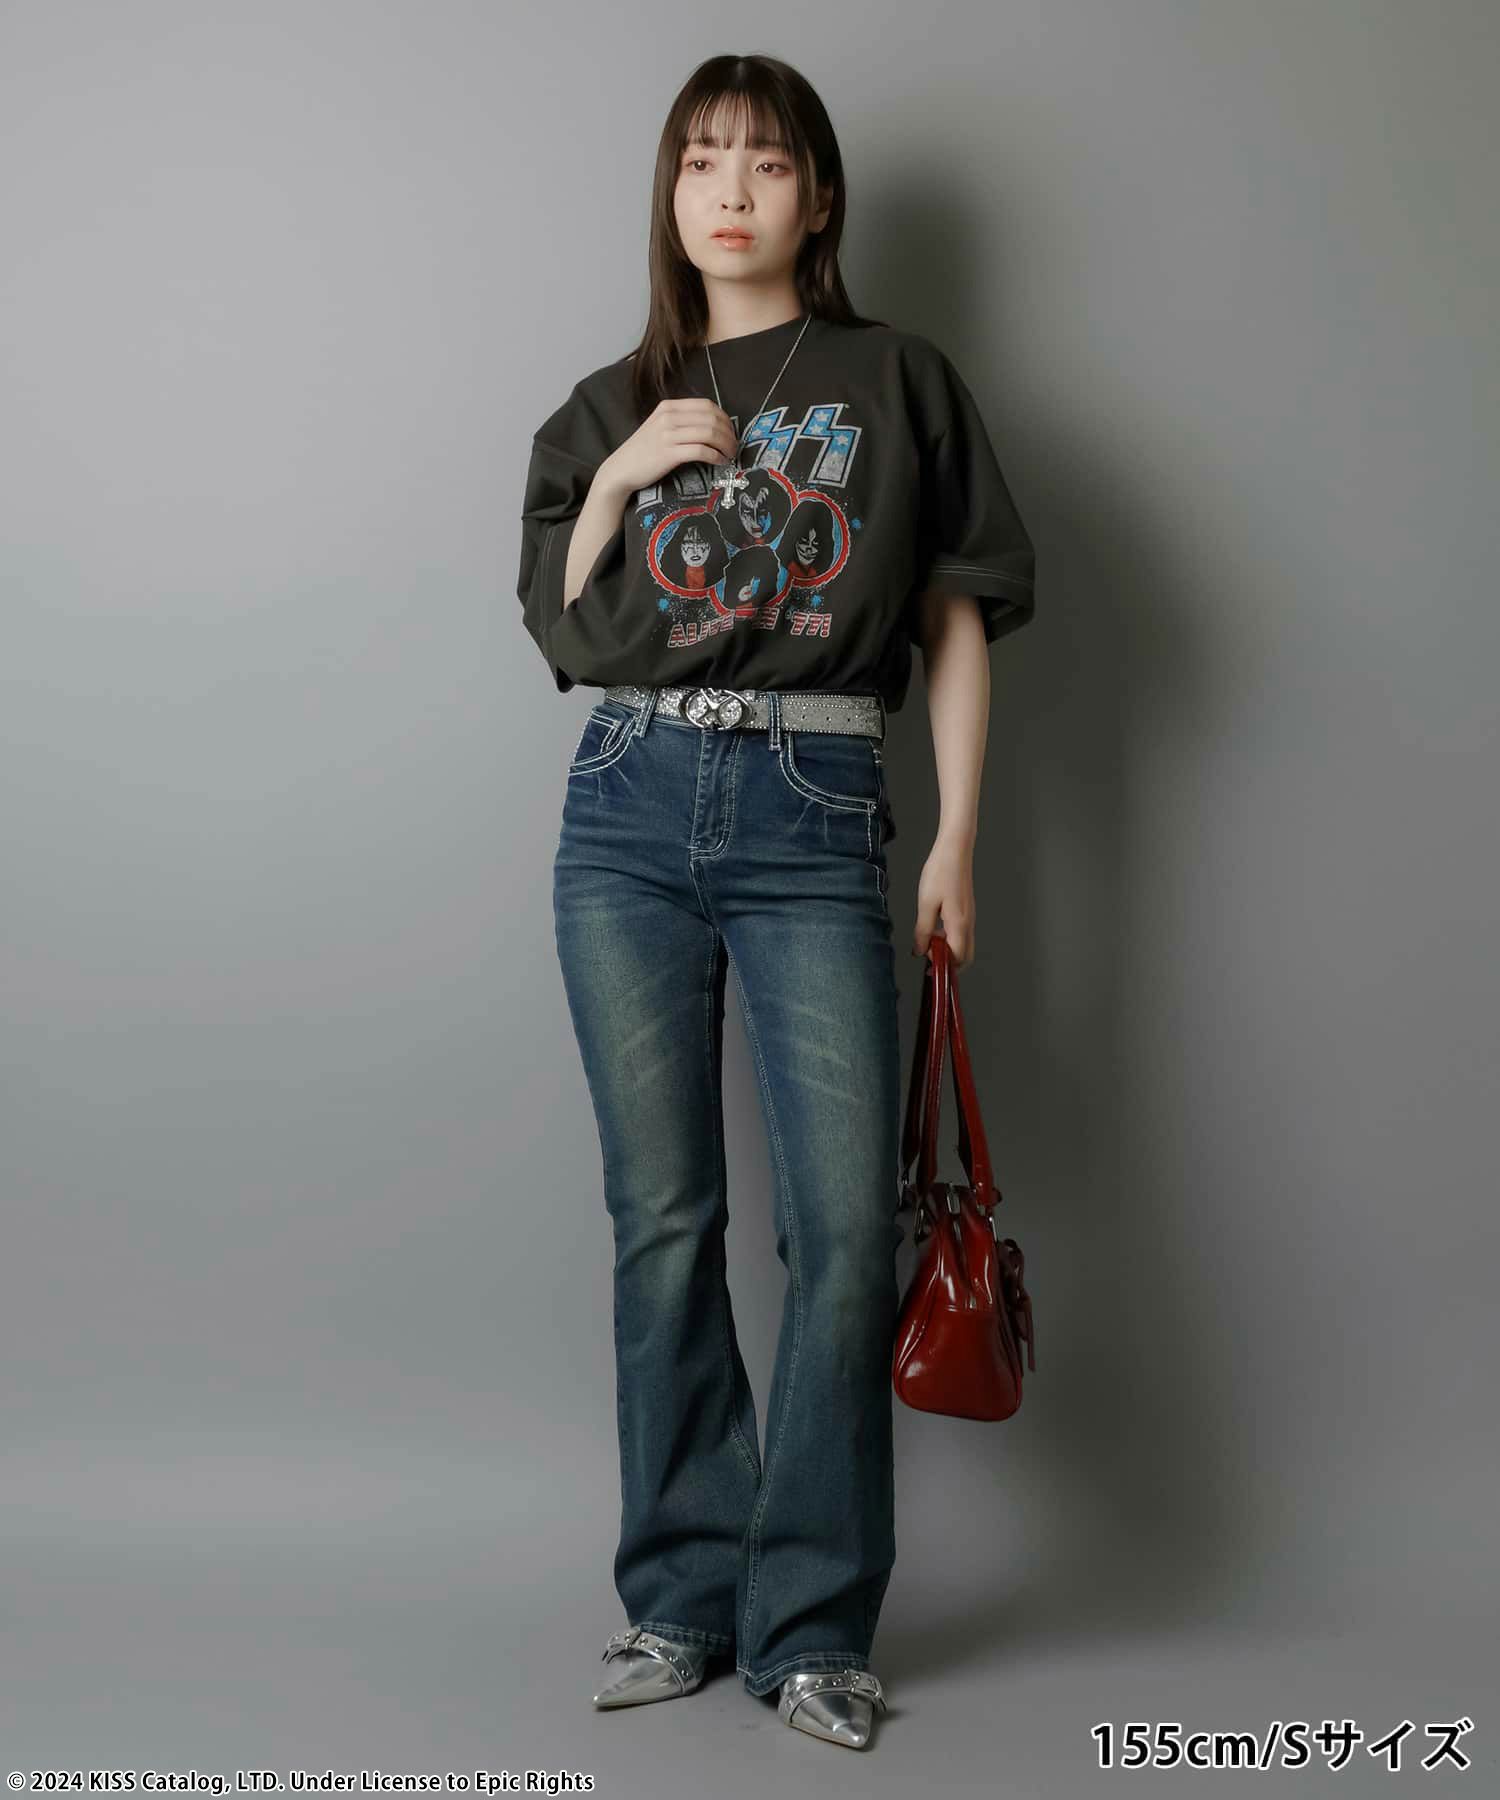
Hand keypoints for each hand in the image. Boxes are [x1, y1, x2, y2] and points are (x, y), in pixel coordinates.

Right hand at [600, 399, 739, 496]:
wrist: (621, 469)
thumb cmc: (643, 451)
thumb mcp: (659, 427)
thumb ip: (681, 422)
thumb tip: (711, 426)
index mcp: (669, 407)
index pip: (706, 405)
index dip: (724, 418)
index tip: (730, 432)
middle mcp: (669, 417)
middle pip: (712, 419)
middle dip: (729, 433)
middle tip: (734, 447)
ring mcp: (668, 434)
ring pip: (709, 434)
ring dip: (726, 445)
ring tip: (730, 455)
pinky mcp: (669, 453)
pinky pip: (701, 451)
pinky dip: (716, 457)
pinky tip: (720, 462)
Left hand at [912, 836, 975, 969]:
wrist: (954, 850)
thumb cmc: (940, 873)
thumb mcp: (926, 904)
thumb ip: (923, 931)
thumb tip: (920, 951)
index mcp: (959, 924)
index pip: (958, 958)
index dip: (944, 967)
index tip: (927, 968)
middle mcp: (968, 923)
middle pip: (965, 956)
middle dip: (948, 962)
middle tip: (928, 956)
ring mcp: (969, 917)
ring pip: (963, 944)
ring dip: (947, 949)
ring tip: (927, 940)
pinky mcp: (966, 910)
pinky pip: (961, 933)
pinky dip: (949, 938)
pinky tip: (934, 928)